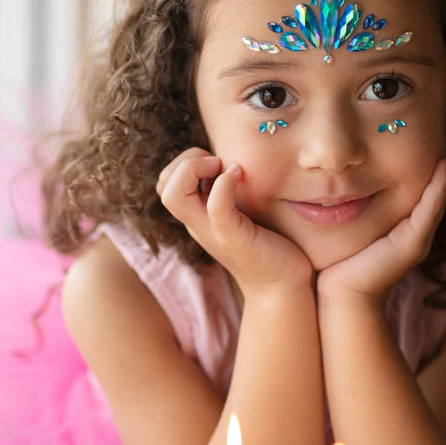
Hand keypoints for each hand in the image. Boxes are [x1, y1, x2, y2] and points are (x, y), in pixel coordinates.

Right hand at [156, 148, 312, 295]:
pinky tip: (239, 175)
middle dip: (185, 162)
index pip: (165, 182)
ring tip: (224, 169)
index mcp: (197, 217)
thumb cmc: (268, 245)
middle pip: (163, 187)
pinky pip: (216, 207)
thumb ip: (230, 191)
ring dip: (194, 169)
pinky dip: (223, 184)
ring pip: (173, 196)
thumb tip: (230, 158)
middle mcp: (198, 225)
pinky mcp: (235, 239)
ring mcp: (213, 233)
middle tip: (217, 164)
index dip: (184, 162)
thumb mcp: (243, 213)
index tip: (217, 163)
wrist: (283, 286)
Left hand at [317, 135, 445, 302]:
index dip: (430, 165)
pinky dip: (437, 187)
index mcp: (404, 227)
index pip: (422, 189)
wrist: (342, 296)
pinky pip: (429, 209)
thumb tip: (337, 179)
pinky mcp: (413, 244)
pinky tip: (441, 166)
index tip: (432, 136)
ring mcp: (418, 238)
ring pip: (438, 196)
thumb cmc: (339, 263)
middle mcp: (417, 232)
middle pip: (436, 190)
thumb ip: (351, 206)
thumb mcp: (349, 227)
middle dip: (443, 161)